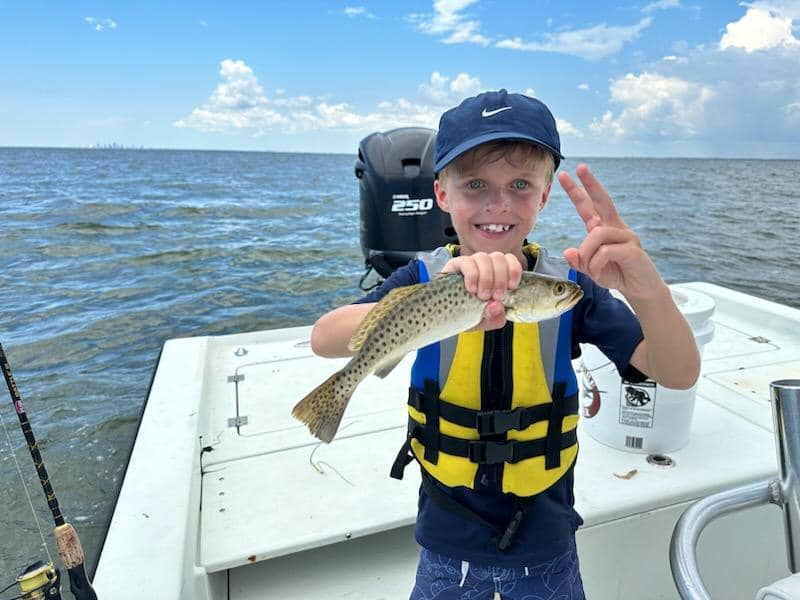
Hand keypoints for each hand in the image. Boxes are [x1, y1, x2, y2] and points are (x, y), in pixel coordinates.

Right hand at [441, 252, 521, 330]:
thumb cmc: (467, 315)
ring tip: (482, 295)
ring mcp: (470, 264)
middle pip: (499, 257)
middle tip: (495, 296)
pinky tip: (471, 288)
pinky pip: (466, 262)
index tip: (511, 287)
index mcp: (496, 274)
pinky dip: (472, 275)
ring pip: (483, 257)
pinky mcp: (454, 265)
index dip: (513, 270)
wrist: (443, 317)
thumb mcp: (485, 322)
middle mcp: (484, 266)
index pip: (509, 260)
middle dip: (500, 278)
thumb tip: (497, 306)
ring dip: (487, 278)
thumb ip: (495, 317)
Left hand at [558, 164, 665, 300]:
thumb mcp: (591, 269)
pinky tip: (600, 274)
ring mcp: (626, 236)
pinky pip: (605, 251)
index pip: (589, 206)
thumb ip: (579, 261)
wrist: (641, 289)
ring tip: (592, 270)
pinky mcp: (632, 249)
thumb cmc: (615, 274)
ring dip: (587, 255)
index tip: (566, 174)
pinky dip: (596, 264)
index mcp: (604, 228)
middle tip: (579, 167)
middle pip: (602, 200)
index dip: (578, 191)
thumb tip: (567, 252)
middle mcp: (615, 227)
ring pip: (595, 235)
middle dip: (589, 183)